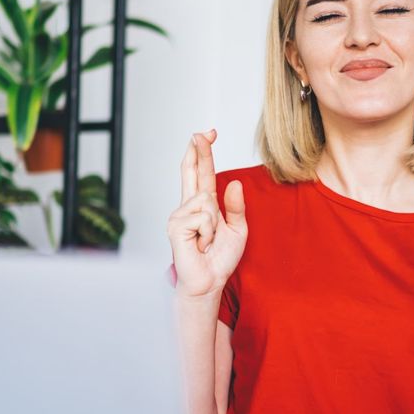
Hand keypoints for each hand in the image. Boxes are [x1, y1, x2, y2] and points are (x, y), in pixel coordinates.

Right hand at [165, 130, 247, 297]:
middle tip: (201, 132)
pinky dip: (208, 232)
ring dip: (214, 223)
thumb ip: (236, 207)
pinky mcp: (175, 226)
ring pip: (207, 200)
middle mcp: (187, 206)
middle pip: (192, 171)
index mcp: (203, 204)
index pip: (202, 173)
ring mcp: (179, 215)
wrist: (209, 281)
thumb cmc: (220, 258)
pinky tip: (200, 244)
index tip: (208, 133)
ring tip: (208, 240)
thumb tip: (234, 183)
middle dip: (198, 151)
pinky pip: (202, 216)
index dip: (204, 152)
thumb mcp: (238, 230)